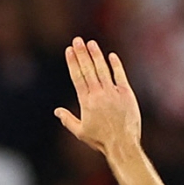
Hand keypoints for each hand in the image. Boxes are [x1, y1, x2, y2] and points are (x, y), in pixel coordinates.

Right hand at [55, 38, 140, 153]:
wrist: (122, 144)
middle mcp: (98, 94)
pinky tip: (111, 56)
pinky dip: (116, 65)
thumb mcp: (81, 132)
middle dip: (82, 53)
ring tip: (91, 43)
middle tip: (77, 40)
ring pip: (103, 70)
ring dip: (96, 55)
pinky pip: (120, 76)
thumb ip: (68, 120)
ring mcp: (113, 93)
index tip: (69, 50)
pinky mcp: (126, 94)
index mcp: (86, 101)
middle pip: (88, 69)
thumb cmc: (101, 140)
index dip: (73, 62)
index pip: (77, 77)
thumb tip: (57, 111)